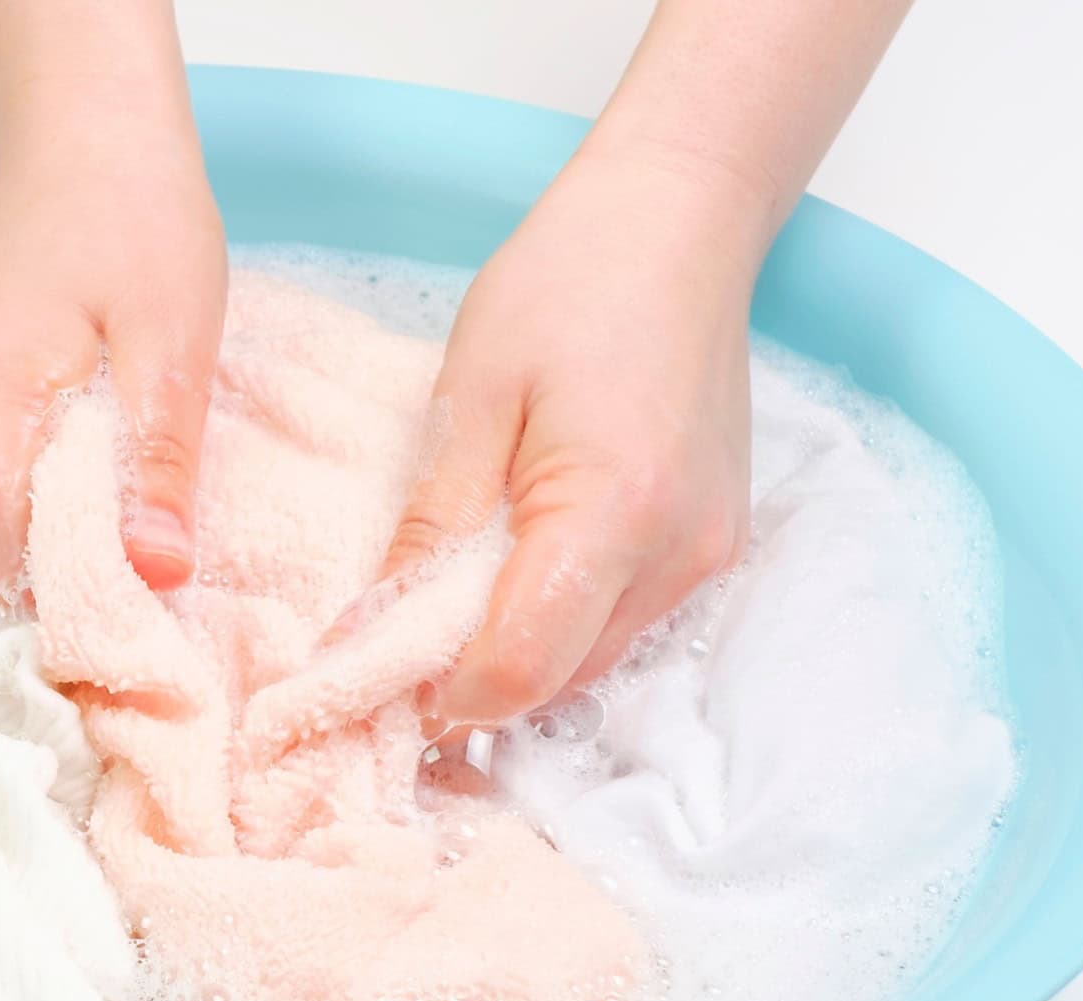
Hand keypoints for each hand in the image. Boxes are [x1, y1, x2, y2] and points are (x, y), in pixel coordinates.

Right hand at [0, 5, 222, 593]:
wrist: (82, 138)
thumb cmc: (134, 218)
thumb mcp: (172, 343)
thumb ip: (157, 467)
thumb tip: (158, 576)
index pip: (9, 560)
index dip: (80, 609)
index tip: (149, 630)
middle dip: (78, 580)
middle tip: (164, 576)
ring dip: (61, 540)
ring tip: (137, 514)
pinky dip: (41, 502)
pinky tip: (97, 477)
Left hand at [388, 150, 764, 726]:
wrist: (679, 222)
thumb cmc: (569, 283)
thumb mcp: (470, 399)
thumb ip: (426, 529)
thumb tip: (367, 636)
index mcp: (613, 512)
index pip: (520, 668)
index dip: (441, 696)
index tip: (375, 673)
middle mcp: (677, 554)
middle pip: (558, 683)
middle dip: (473, 683)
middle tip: (397, 641)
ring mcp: (707, 555)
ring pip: (592, 664)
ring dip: (519, 654)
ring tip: (452, 599)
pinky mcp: (714, 545)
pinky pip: (624, 622)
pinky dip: (563, 620)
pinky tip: (516, 569)